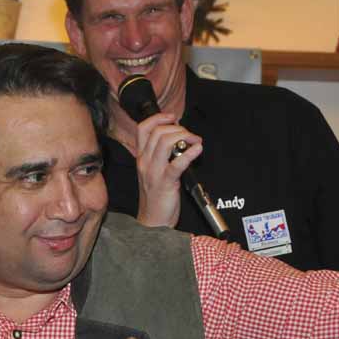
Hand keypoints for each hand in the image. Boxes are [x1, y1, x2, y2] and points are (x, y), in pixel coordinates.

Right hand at [134, 112, 202, 226]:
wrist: (153, 220)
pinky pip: (177, 163)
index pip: (143, 129)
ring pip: (165, 142)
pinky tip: (198, 150)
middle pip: (158, 132)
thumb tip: (178, 140)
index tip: (173, 118)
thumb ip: (161, 155)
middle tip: (191, 136)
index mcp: (141, 158)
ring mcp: (154, 171)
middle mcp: (145, 162)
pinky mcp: (166, 182)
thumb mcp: (153, 171)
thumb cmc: (156, 196)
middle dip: (178, 128)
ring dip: (185, 137)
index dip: (158, 118)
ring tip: (195, 142)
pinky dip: (190, 153)